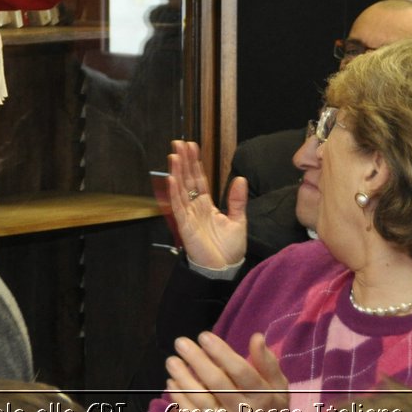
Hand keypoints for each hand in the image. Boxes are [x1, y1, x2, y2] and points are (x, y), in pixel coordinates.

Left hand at [165, 331, 289, 411]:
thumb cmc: (272, 411)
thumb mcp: (278, 387)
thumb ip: (268, 363)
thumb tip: (256, 337)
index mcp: (263, 396)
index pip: (240, 370)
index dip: (221, 352)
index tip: (204, 336)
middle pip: (218, 383)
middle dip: (197, 361)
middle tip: (180, 343)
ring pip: (202, 401)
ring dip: (184, 380)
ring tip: (172, 361)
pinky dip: (181, 401)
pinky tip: (172, 384)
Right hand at [167, 140, 246, 271]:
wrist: (224, 269)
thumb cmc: (229, 249)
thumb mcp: (238, 221)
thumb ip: (237, 200)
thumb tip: (240, 178)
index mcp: (207, 206)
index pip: (199, 180)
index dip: (195, 163)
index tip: (192, 147)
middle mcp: (195, 208)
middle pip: (187, 180)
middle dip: (184, 161)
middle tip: (179, 142)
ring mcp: (188, 216)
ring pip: (180, 189)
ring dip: (176, 172)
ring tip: (174, 154)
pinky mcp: (184, 226)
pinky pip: (177, 206)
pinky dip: (174, 192)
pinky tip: (172, 178)